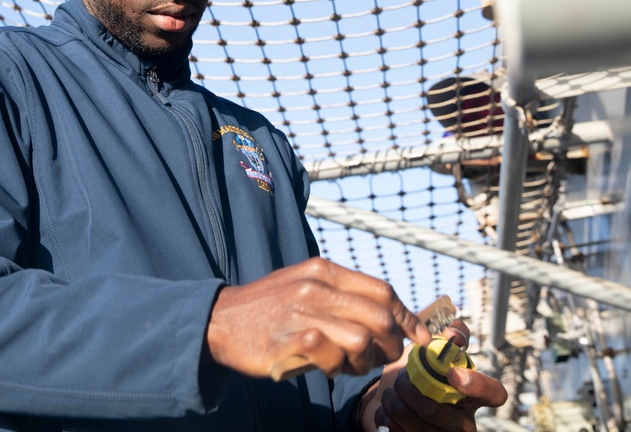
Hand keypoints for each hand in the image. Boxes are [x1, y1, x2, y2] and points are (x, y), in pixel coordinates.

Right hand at [203, 258, 431, 377]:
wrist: (220, 320)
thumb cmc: (268, 308)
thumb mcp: (303, 286)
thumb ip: (341, 295)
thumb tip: (389, 317)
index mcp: (322, 270)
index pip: (383, 289)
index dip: (408, 316)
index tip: (419, 337)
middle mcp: (316, 286)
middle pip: (381, 315)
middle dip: (391, 344)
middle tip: (381, 358)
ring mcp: (303, 311)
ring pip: (363, 339)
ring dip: (365, 361)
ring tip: (349, 365)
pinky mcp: (291, 338)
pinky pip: (333, 356)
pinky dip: (336, 368)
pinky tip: (325, 367)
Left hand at [358, 321, 507, 431]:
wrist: (395, 400)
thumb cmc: (420, 377)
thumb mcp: (432, 356)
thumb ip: (446, 341)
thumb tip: (455, 331)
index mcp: (472, 398)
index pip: (494, 393)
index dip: (478, 385)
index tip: (454, 373)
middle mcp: (463, 424)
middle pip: (438, 413)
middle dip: (411, 393)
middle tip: (400, 380)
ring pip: (415, 425)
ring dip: (394, 404)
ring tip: (390, 394)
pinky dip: (385, 418)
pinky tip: (386, 411)